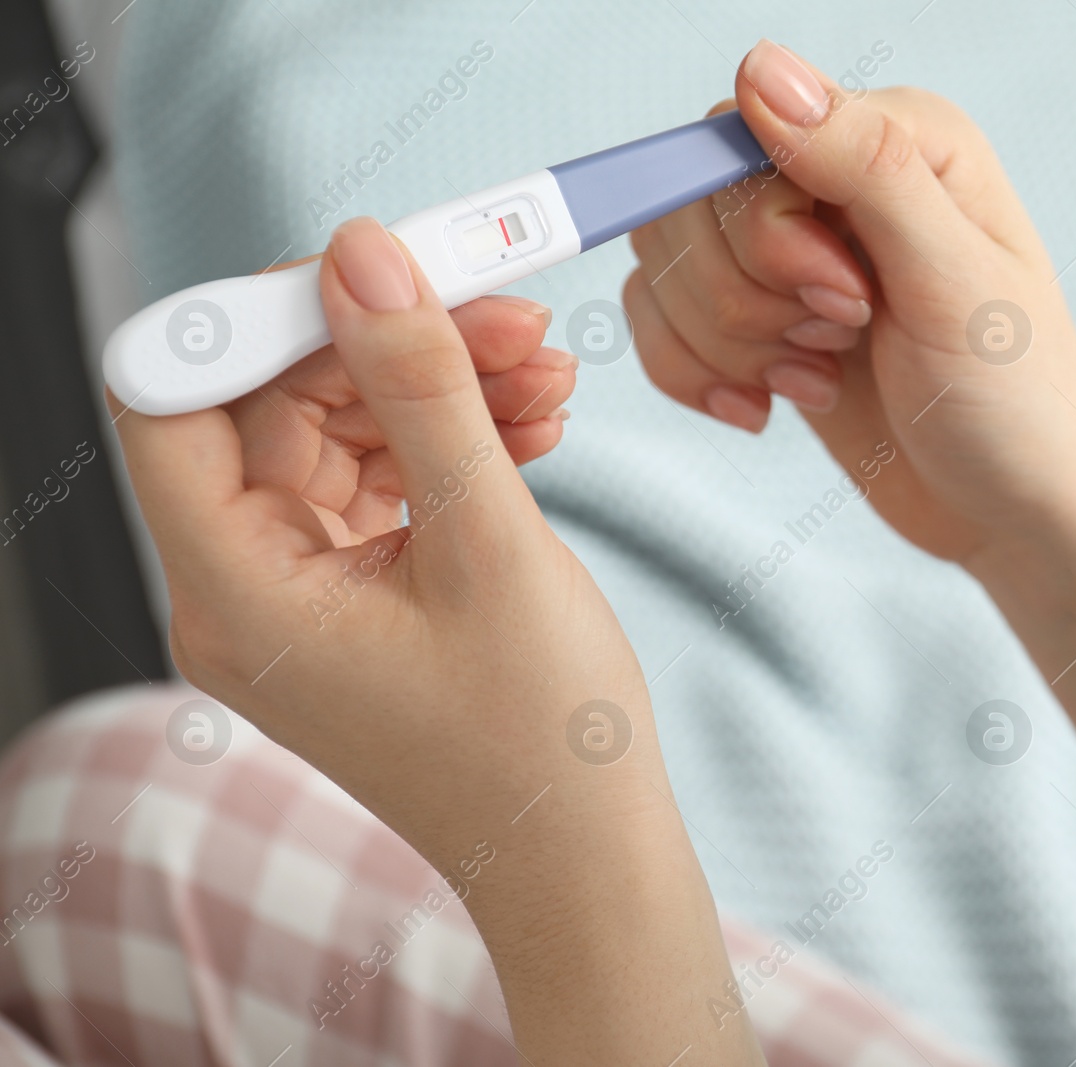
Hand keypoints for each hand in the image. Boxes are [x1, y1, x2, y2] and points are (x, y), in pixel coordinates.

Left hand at [112, 218, 760, 1063]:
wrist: (584, 857)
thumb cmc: (539, 739)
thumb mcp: (488, 542)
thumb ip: (421, 387)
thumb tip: (362, 254)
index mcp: (237, 592)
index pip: (175, 402)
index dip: (256, 319)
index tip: (368, 272)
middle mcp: (244, 593)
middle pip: (276, 406)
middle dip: (390, 344)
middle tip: (506, 313)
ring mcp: (301, 598)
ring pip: (341, 436)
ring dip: (439, 387)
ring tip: (545, 374)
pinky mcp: (355, 599)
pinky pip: (381, 484)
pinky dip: (450, 443)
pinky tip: (531, 427)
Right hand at [626, 41, 1075, 563]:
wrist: (1016, 509)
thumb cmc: (1016, 399)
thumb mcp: (953, 279)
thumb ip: (863, 166)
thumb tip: (760, 67)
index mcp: (895, 140)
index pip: (743, 141)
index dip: (768, 236)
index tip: (847, 304)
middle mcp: (833, 180)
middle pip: (692, 206)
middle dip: (751, 302)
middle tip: (845, 340)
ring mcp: (788, 253)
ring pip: (667, 265)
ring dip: (731, 344)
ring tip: (823, 375)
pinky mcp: (758, 318)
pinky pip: (660, 319)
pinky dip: (698, 374)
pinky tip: (771, 404)